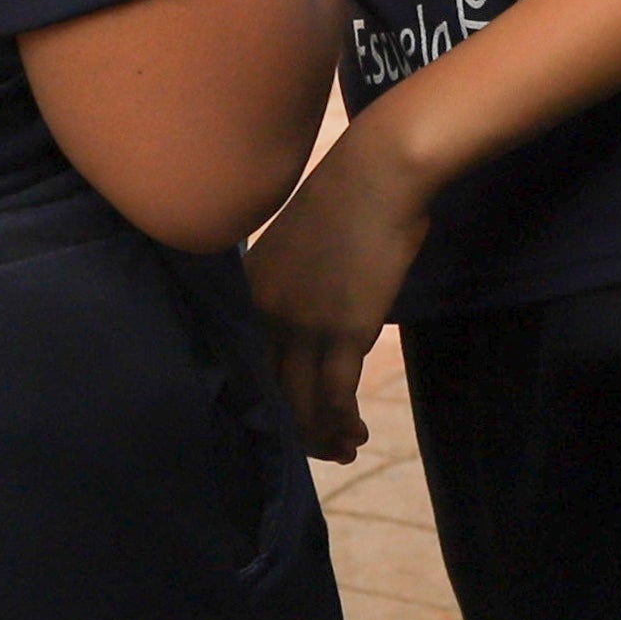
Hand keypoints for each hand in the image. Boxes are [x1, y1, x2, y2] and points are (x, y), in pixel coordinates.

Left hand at [243, 129, 432, 462]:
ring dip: (321, 436)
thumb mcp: (296, 244)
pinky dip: (342, 421)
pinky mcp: (344, 330)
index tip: (281, 421)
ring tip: (345, 446)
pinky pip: (335, 395)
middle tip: (317, 447)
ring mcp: (302, 325)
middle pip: (265, 393)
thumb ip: (290, 285)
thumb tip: (305, 313)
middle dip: (291, 430)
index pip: (241, 364)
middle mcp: (264, 315)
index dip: (260, 401)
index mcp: (247, 292)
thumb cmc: (347, 199)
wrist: (379, 172)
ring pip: (298, 404)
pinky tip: (356, 432)